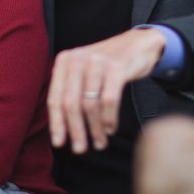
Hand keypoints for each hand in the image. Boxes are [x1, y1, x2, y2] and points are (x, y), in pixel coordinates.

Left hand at [48, 28, 164, 153]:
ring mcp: (97, 62)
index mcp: (65, 61)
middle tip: (80, 149)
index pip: (55, 98)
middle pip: (71, 103)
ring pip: (90, 105)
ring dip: (95, 129)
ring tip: (99, 142)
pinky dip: (109, 118)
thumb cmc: (108, 64)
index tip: (60, 143)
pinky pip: (109, 100)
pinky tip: (110, 128)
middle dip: (76, 130)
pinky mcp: (116, 67)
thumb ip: (71, 90)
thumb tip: (61, 127)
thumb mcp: (83, 71)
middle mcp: (78, 59)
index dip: (57, 124)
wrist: (137, 44)